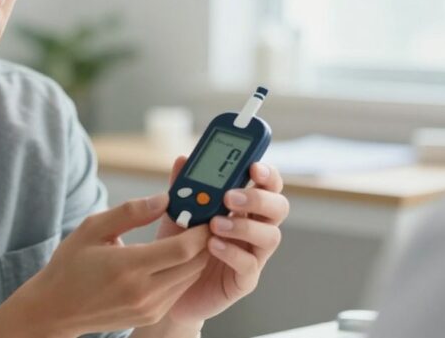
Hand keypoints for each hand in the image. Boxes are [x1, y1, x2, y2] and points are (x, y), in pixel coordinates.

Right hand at [11, 193, 212, 336]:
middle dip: (204, 241)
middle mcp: (143, 292)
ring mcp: (149, 308)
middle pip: (194, 264)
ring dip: (196, 256)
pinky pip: (178, 290)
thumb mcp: (92, 228)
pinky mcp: (150, 316)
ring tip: (189, 234)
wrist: (56, 308)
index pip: (182, 249)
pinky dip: (183, 271)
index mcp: (128, 267)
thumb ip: (130, 212)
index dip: (200, 230)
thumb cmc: (70, 264)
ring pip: (189, 278)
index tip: (205, 213)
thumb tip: (164, 199)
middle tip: (202, 219)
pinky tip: (173, 256)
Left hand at [156, 157, 289, 325]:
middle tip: (230, 197)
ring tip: (215, 224)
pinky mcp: (244, 280)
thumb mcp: (177, 211)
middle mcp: (254, 228)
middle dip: (259, 198)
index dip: (268, 174)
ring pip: (271, 236)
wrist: (166, 284)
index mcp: (243, 208)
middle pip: (278, 208)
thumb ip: (183, 186)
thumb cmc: (178, 244)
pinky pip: (250, 265)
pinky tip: (212, 245)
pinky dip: (232, 253)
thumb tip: (183, 159)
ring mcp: (253, 255)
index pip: (267, 185)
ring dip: (245, 226)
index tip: (254, 166)